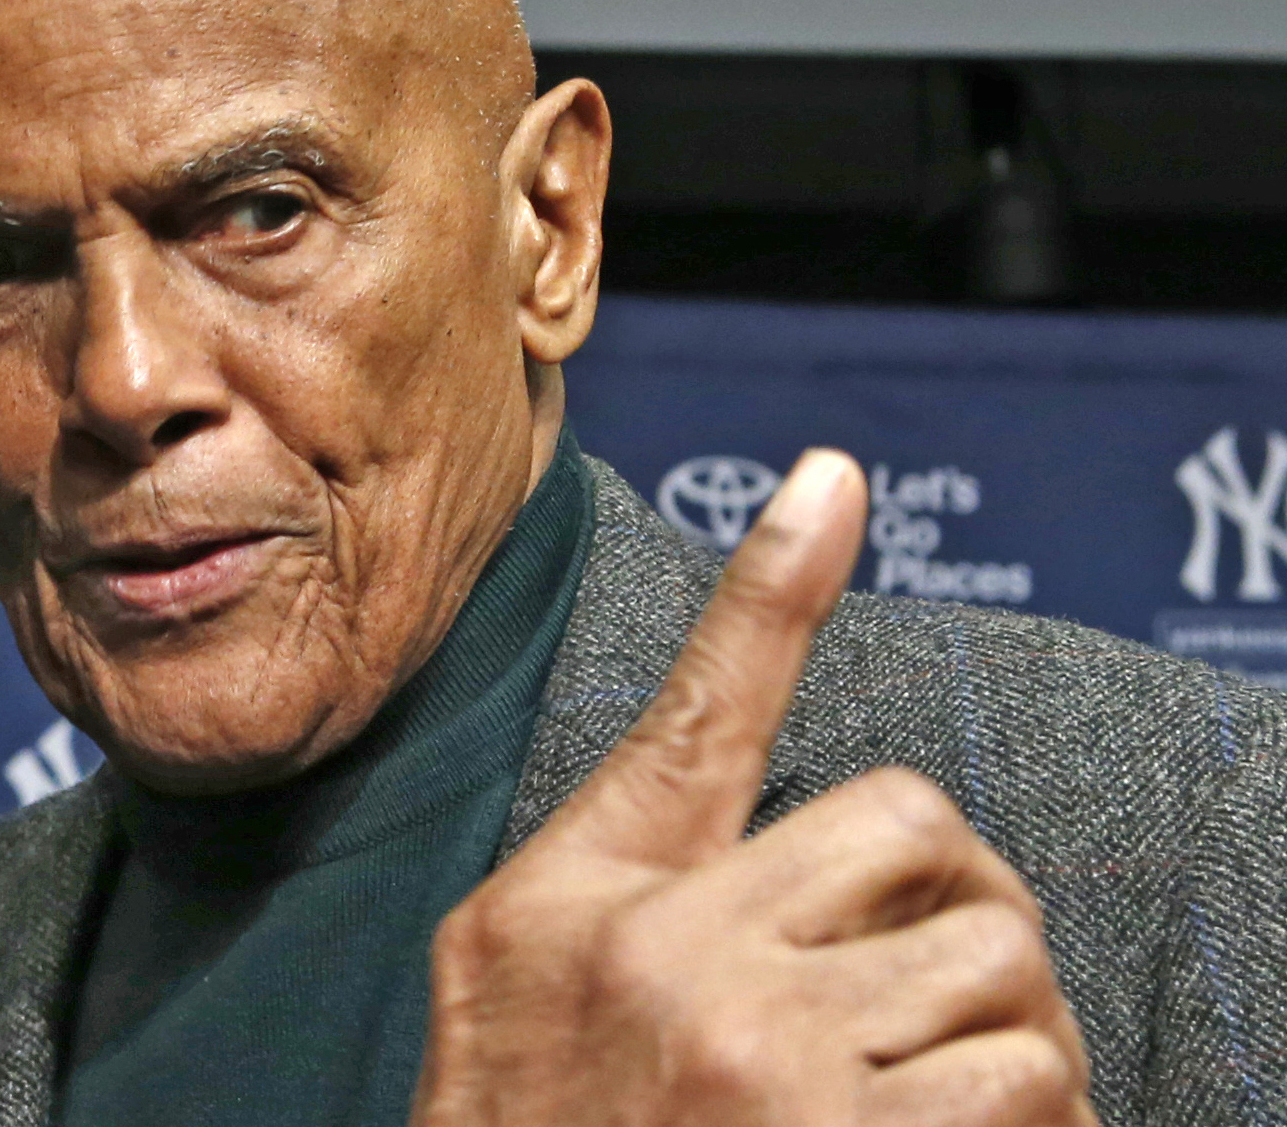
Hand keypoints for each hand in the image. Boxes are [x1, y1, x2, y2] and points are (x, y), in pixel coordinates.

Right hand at [411, 450, 1095, 1126]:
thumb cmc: (522, 1124)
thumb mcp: (515, 974)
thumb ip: (625, 868)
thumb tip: (720, 793)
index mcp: (586, 896)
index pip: (699, 709)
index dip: (773, 584)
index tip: (837, 478)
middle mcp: (672, 957)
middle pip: (915, 833)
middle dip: (955, 903)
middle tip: (935, 978)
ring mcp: (763, 1066)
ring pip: (994, 967)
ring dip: (1001, 1034)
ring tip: (936, 1097)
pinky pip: (1020, 1089)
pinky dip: (1023, 1125)